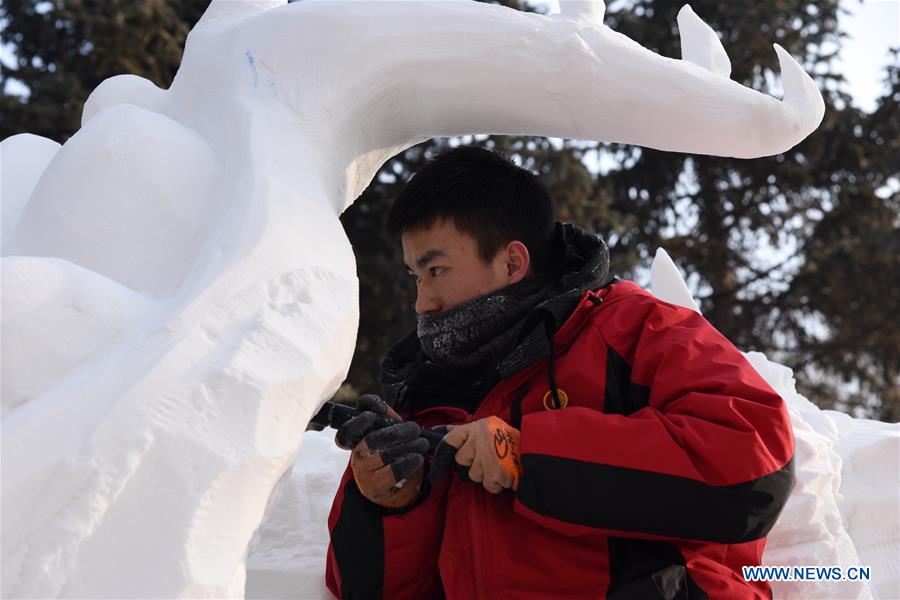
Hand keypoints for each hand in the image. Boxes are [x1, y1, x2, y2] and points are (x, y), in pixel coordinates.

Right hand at [335, 394, 428, 508]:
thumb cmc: (391, 450)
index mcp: (356, 440)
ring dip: (407, 447)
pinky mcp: (375, 487)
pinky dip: (407, 463)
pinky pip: (391, 473)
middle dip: (394, 433)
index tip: (371, 415)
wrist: (396, 486)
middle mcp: (357, 456)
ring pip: (383, 456)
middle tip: (414, 429)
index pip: (346, 432)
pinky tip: (417, 458)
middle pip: (370, 441)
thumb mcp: (387, 430)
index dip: (357, 422)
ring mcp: (364, 473)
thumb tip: (378, 405)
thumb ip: (384, 415)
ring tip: (422, 443)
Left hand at [429, 416, 521, 493]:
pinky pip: (488, 485)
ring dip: (486, 475)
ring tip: (500, 465)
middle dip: (473, 464)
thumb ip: (465, 432)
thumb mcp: (488, 428)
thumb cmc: (511, 441)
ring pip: (474, 475)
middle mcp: (481, 439)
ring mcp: (488, 456)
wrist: (538, 451)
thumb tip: (440, 430)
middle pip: (461, 460)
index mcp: (478, 427)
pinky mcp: (496, 472)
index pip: (450, 439)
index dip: (444, 451)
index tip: (440, 462)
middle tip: (489, 458)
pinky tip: (505, 473)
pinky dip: (497, 483)